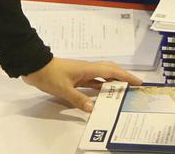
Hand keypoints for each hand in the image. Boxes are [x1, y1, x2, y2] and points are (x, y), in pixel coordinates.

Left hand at [20, 57, 142, 112]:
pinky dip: (101, 87)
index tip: (138, 81)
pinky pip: (93, 82)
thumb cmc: (50, 75)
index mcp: (88, 68)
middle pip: (110, 71)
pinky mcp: (76, 78)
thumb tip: (93, 108)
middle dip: (123, 77)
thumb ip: (78, 99)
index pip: (112, 71)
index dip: (126, 76)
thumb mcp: (63, 89)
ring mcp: (82, 73)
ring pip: (102, 76)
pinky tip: (103, 95)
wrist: (35, 66)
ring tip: (123, 91)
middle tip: (134, 86)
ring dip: (113, 82)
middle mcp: (88, 69)